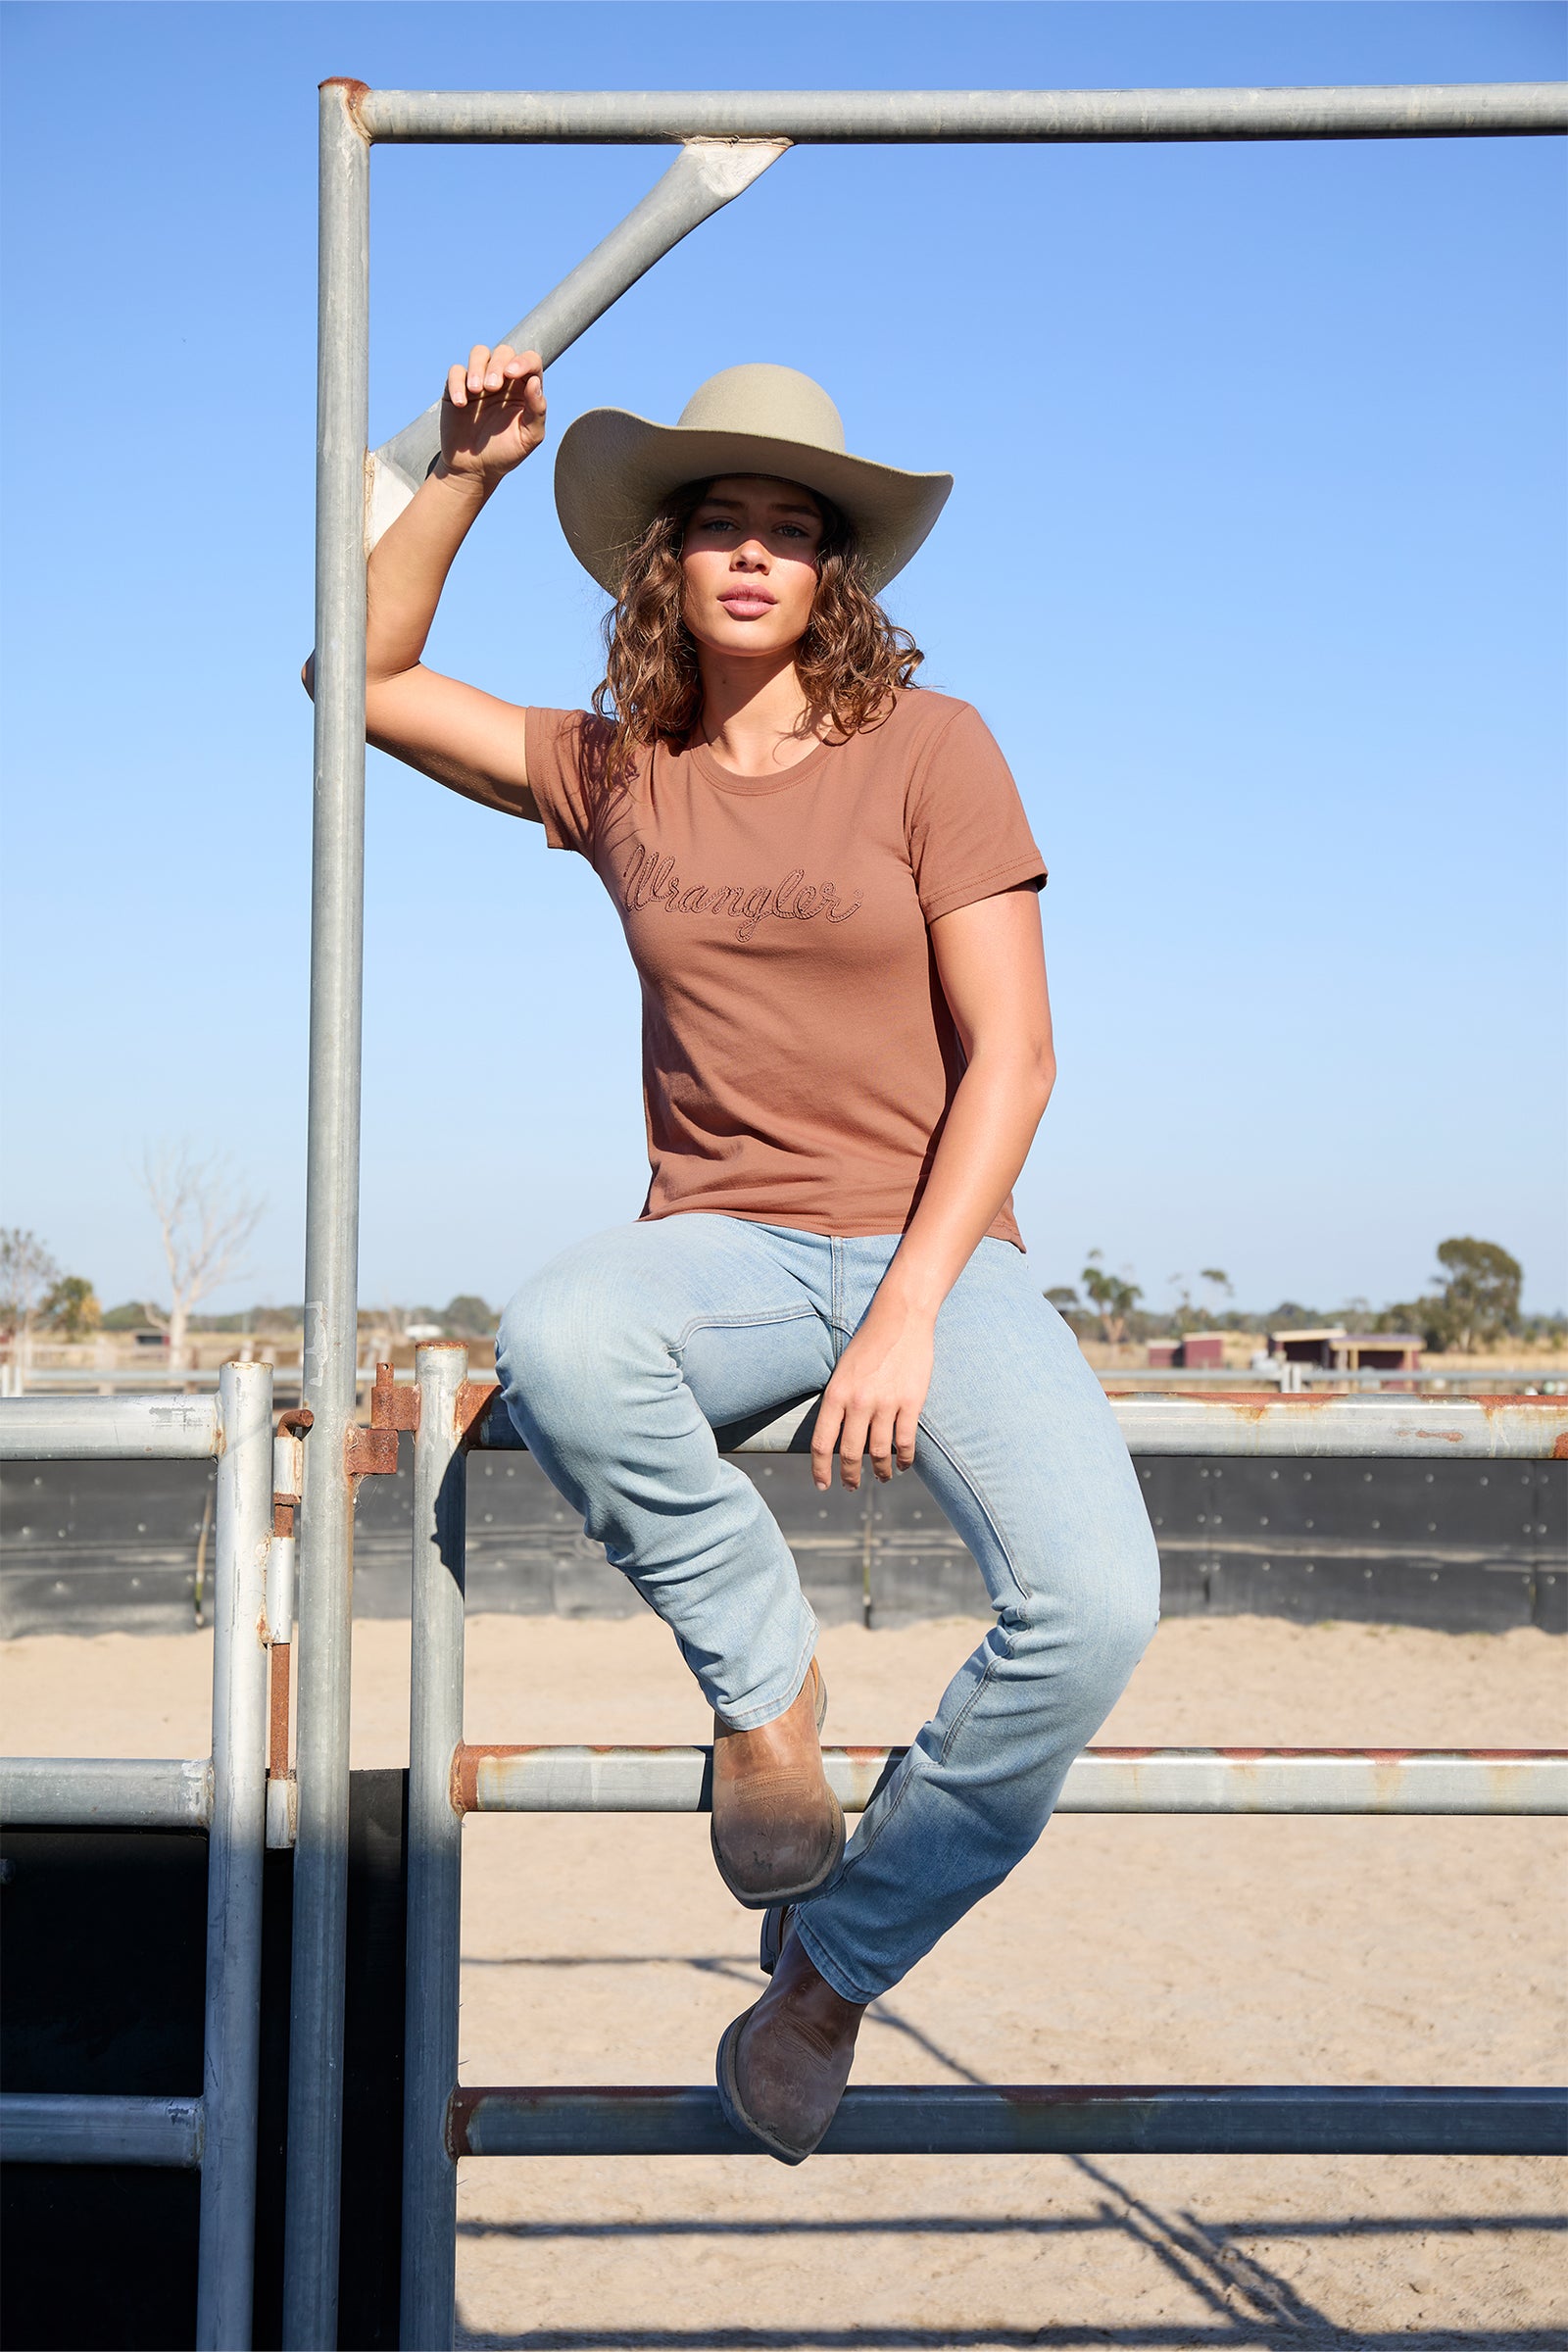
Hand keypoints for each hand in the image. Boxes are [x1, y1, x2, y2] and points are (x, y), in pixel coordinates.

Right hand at [439, 343, 545, 486]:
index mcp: (525, 388)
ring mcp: (480, 381)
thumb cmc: (506, 452)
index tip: (512, 373)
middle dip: (497, 365)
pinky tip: (461, 403)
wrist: (475, 469)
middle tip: (491, 388)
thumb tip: (535, 382)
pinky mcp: (457, 387)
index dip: (523, 361)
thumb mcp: (529, 437)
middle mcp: (504, 380)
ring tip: (476, 390)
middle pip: (504, 352)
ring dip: (477, 367)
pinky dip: (457, 383)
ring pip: (479, 353)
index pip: (530, 361)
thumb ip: (538, 411)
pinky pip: (456, 371)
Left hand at [811, 1291, 934, 1492]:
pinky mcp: (911, 1402)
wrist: (900, 1319)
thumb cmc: (868, 1344)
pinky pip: (905, 1442)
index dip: (820, 1469)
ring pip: (879, 1453)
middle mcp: (858, 1403)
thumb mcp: (842, 1371)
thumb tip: (837, 1437)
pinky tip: (903, 1465)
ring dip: (880, 1472)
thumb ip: (839, 1403)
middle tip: (851, 1486)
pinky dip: (905, 1459)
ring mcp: (886, 1404)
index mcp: (836, 1394)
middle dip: (850, 1477)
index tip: (823, 1485)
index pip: (822, 1443)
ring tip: (882, 1478)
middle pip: (851, 1454)